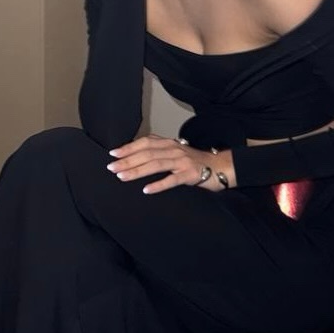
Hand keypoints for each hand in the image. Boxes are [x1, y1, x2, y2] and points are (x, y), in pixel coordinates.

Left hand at [107, 135, 224, 193]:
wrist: (221, 167)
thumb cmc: (196, 162)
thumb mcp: (176, 152)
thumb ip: (160, 152)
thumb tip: (136, 156)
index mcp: (170, 144)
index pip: (146, 142)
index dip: (129, 147)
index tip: (113, 153)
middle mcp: (174, 150)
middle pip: (147, 153)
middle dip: (128, 160)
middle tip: (112, 167)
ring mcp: (182, 162)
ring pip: (156, 164)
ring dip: (137, 170)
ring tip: (122, 177)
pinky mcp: (190, 175)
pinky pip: (172, 180)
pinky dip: (158, 184)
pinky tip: (146, 190)